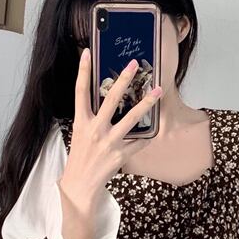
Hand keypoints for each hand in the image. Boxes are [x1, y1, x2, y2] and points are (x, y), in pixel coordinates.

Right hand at [59, 49, 162, 211]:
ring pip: (131, 118)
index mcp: (81, 122)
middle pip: (110, 99)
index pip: (80, 92)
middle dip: (123, 80)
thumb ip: (92, 117)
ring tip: (157, 91)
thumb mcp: (81, 133)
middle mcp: (95, 130)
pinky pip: (139, 142)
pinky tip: (154, 129)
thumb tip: (107, 101)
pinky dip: (146, 136)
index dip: (83, 71)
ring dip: (146, 104)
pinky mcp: (120, 155)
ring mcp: (109, 142)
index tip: (88, 53)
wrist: (80, 184)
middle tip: (134, 64)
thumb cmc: (81, 157)